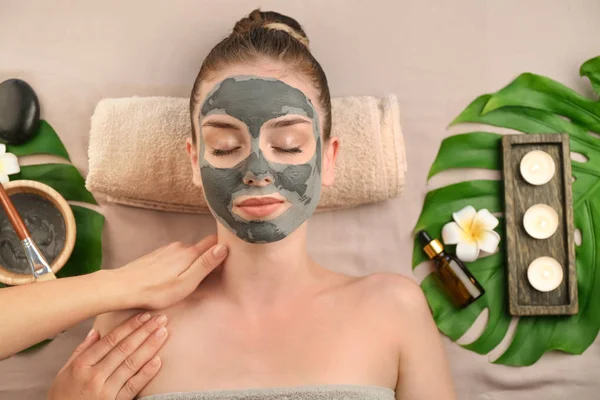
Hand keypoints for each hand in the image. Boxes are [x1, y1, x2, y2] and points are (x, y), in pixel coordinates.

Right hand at [48, 313, 167, 399]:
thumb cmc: (62, 397)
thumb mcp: (64, 373)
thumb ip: (80, 351)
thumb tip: (96, 331)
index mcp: (81, 364)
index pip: (110, 340)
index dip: (129, 326)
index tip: (144, 315)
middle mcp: (93, 376)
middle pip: (124, 348)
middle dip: (144, 331)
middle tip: (160, 319)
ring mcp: (105, 391)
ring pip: (131, 364)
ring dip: (150, 346)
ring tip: (163, 333)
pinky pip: (133, 387)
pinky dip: (146, 373)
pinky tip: (158, 361)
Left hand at [115, 235, 226, 309]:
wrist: (123, 287)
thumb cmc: (156, 291)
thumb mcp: (187, 283)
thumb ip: (205, 264)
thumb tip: (224, 247)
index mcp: (190, 253)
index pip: (214, 242)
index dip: (223, 247)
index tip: (230, 257)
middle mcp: (180, 246)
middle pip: (202, 247)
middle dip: (209, 255)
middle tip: (215, 271)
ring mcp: (167, 249)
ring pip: (188, 251)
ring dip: (194, 260)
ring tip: (195, 275)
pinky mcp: (157, 255)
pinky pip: (176, 255)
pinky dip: (181, 262)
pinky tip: (176, 275)